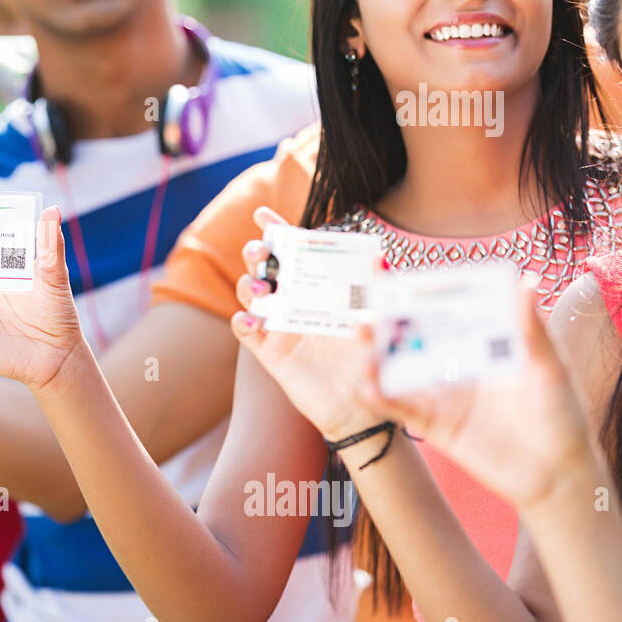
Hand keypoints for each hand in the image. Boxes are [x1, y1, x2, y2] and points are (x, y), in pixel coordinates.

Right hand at [230, 206, 384, 438]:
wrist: (360, 406)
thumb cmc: (370, 360)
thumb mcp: (376, 321)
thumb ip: (375, 292)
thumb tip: (379, 258)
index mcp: (319, 286)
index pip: (294, 251)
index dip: (275, 230)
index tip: (262, 214)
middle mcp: (294, 301)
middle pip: (264, 266)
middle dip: (256, 254)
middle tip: (261, 254)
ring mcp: (278, 325)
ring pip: (249, 293)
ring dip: (248, 284)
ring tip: (261, 288)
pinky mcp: (268, 351)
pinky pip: (245, 330)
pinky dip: (242, 320)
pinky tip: (252, 320)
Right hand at [352, 278, 590, 510]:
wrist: (558, 472)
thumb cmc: (561, 415)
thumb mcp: (550, 367)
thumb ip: (531, 329)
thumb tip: (527, 283)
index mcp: (479, 343)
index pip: (441, 311)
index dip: (414, 292)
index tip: (387, 269)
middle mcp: (454, 365)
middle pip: (410, 339)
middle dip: (384, 323)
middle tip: (365, 310)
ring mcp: (441, 395)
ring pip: (398, 371)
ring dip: (375, 357)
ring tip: (362, 344)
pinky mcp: (434, 425)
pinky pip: (402, 409)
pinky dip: (382, 398)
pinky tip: (369, 387)